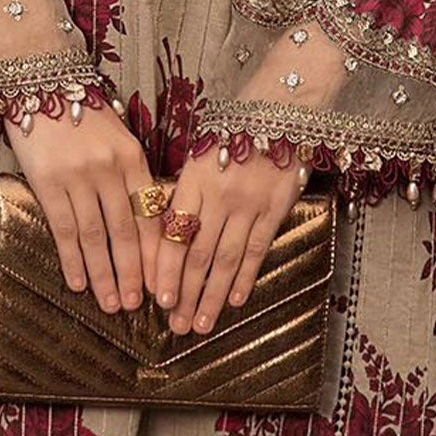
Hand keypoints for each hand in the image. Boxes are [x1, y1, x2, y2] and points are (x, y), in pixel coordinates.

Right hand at [3, 102, 161, 314]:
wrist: (42, 80)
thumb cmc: (82, 111)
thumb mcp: (117, 135)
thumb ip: (130, 173)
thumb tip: (144, 221)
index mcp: (132, 156)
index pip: (150, 214)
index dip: (156, 254)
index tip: (163, 284)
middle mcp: (108, 168)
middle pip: (125, 231)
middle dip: (133, 273)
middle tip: (137, 306)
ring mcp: (77, 175)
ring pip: (95, 236)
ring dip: (104, 275)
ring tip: (110, 304)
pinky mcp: (47, 181)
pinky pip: (64, 228)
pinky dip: (72, 259)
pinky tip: (78, 282)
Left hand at [155, 149, 304, 334]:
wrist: (277, 110)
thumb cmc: (231, 134)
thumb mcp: (199, 156)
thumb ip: (185, 195)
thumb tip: (164, 240)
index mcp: (192, 180)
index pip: (173, 233)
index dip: (165, 270)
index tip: (158, 300)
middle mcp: (219, 194)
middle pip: (197, 253)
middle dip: (184, 293)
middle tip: (176, 325)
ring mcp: (248, 203)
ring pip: (226, 258)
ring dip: (211, 295)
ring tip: (201, 323)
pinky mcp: (275, 207)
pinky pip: (257, 248)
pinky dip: (245, 277)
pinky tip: (235, 300)